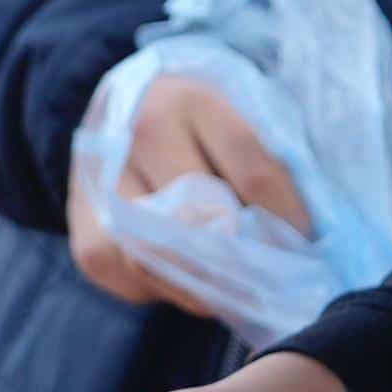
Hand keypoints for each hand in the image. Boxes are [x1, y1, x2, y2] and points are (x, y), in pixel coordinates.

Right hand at [67, 72, 311, 314]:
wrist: (128, 102)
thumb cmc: (206, 118)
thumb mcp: (244, 113)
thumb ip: (272, 163)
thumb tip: (302, 237)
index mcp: (194, 99)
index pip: (253, 174)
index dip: (289, 220)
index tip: (309, 244)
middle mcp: (139, 135)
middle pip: (203, 223)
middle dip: (247, 261)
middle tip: (276, 279)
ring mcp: (101, 184)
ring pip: (161, 260)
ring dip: (207, 286)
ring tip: (238, 286)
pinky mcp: (83, 232)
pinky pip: (131, 281)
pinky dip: (167, 291)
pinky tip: (189, 277)